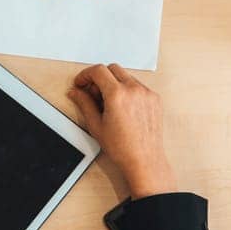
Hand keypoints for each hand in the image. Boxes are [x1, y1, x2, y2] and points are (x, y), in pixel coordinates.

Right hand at [68, 65, 174, 198]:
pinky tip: (122, 107)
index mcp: (117, 95)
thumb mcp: (96, 125)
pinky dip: (127, 90)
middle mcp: (134, 90)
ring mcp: (146, 93)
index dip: (85, 75)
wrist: (144, 160)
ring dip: (114, 83)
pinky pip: (138, 86)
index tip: (81, 83)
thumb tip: (75, 93)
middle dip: (99, 77)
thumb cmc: (122, 148)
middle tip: (92, 93)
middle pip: (112, 69)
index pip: (98, 70)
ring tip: (108, 103)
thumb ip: (83, 103)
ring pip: (126, 76)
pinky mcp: (155, 99)